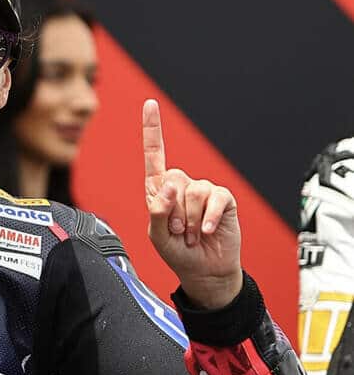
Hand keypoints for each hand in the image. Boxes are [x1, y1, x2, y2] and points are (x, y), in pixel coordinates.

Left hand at [142, 99, 242, 308]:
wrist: (204, 271)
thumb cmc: (177, 253)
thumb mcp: (158, 237)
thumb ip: (158, 212)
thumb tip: (167, 187)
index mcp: (159, 191)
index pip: (154, 156)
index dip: (152, 130)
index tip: (150, 104)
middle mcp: (181, 186)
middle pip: (173, 178)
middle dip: (173, 210)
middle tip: (179, 231)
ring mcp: (203, 191)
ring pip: (194, 192)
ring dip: (191, 219)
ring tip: (192, 235)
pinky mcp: (223, 199)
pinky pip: (215, 199)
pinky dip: (209, 218)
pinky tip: (208, 232)